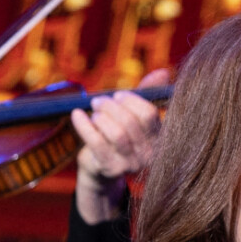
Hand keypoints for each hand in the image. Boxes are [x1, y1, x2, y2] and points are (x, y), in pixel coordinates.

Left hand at [71, 68, 169, 223]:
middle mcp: (149, 154)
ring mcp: (130, 164)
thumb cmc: (119, 134)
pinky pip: (96, 142)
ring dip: (101, 117)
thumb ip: (146, 93)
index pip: (149, 114)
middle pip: (131, 123)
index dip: (131, 100)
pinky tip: (77, 115)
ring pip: (116, 134)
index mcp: (159, 137)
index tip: (118, 95)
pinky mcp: (110, 169)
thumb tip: (163, 72)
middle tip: (98, 101)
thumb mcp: (132, 114)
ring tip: (93, 113)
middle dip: (111, 106)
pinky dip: (83, 125)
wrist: (100, 167)